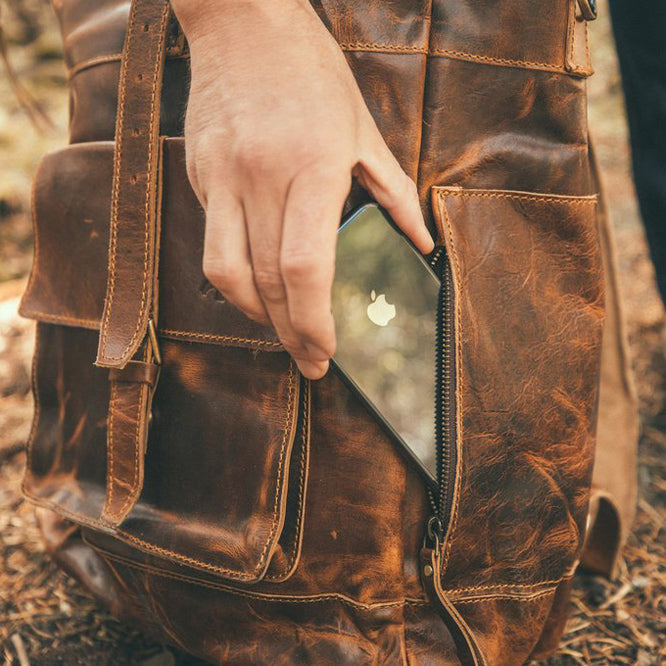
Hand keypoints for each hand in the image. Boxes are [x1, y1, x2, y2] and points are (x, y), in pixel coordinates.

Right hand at [172, 0, 433, 378]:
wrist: (243, 20)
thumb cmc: (312, 71)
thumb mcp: (364, 129)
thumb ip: (392, 193)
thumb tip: (419, 244)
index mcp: (313, 166)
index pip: (306, 268)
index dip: (314, 321)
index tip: (327, 350)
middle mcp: (261, 176)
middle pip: (267, 282)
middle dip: (289, 332)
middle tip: (308, 360)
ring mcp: (222, 176)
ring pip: (226, 273)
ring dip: (254, 315)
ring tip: (279, 331)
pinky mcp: (199, 175)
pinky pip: (212, 242)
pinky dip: (235, 278)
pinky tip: (256, 288)